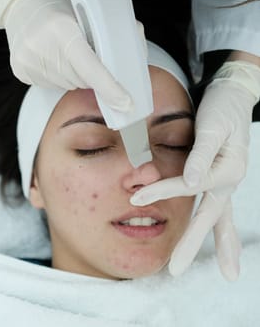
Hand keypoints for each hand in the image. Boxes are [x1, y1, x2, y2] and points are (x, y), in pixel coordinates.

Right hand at [0, 0, 132, 110]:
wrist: (21, 3)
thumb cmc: (58, 6)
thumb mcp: (87, 12)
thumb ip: (111, 34)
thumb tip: (131, 62)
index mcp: (61, 29)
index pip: (90, 67)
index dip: (109, 88)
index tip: (124, 103)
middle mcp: (41, 47)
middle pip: (80, 80)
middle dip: (90, 74)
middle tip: (86, 53)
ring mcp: (28, 62)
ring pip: (67, 86)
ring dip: (74, 75)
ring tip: (64, 52)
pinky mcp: (20, 71)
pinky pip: (51, 86)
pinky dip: (58, 76)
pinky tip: (52, 58)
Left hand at [131, 60, 259, 280]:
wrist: (234, 96)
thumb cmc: (222, 108)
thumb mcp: (212, 127)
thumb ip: (201, 156)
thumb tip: (190, 182)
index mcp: (227, 170)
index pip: (189, 186)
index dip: (162, 191)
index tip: (136, 198)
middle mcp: (228, 181)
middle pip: (208, 218)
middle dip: (192, 244)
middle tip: (175, 271)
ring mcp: (225, 184)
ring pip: (219, 221)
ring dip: (218, 247)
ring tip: (227, 274)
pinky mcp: (219, 181)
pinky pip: (217, 211)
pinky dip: (219, 231)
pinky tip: (222, 248)